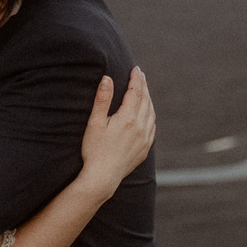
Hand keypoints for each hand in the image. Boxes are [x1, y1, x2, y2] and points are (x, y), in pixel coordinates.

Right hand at [78, 68, 155, 193]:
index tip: (135, 69)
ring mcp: (144, 139)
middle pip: (145, 100)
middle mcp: (140, 127)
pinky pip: (152, 127)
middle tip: (141, 75)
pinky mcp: (145, 149)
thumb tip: (108, 78)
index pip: (135, 92)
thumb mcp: (94, 123)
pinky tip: (147, 114)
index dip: (136, 79)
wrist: (102, 177)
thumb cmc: (94, 150)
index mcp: (127, 118)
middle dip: (143, 86)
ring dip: (148, 100)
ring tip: (144, 91)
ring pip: (151, 113)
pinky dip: (151, 115)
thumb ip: (102, 99)